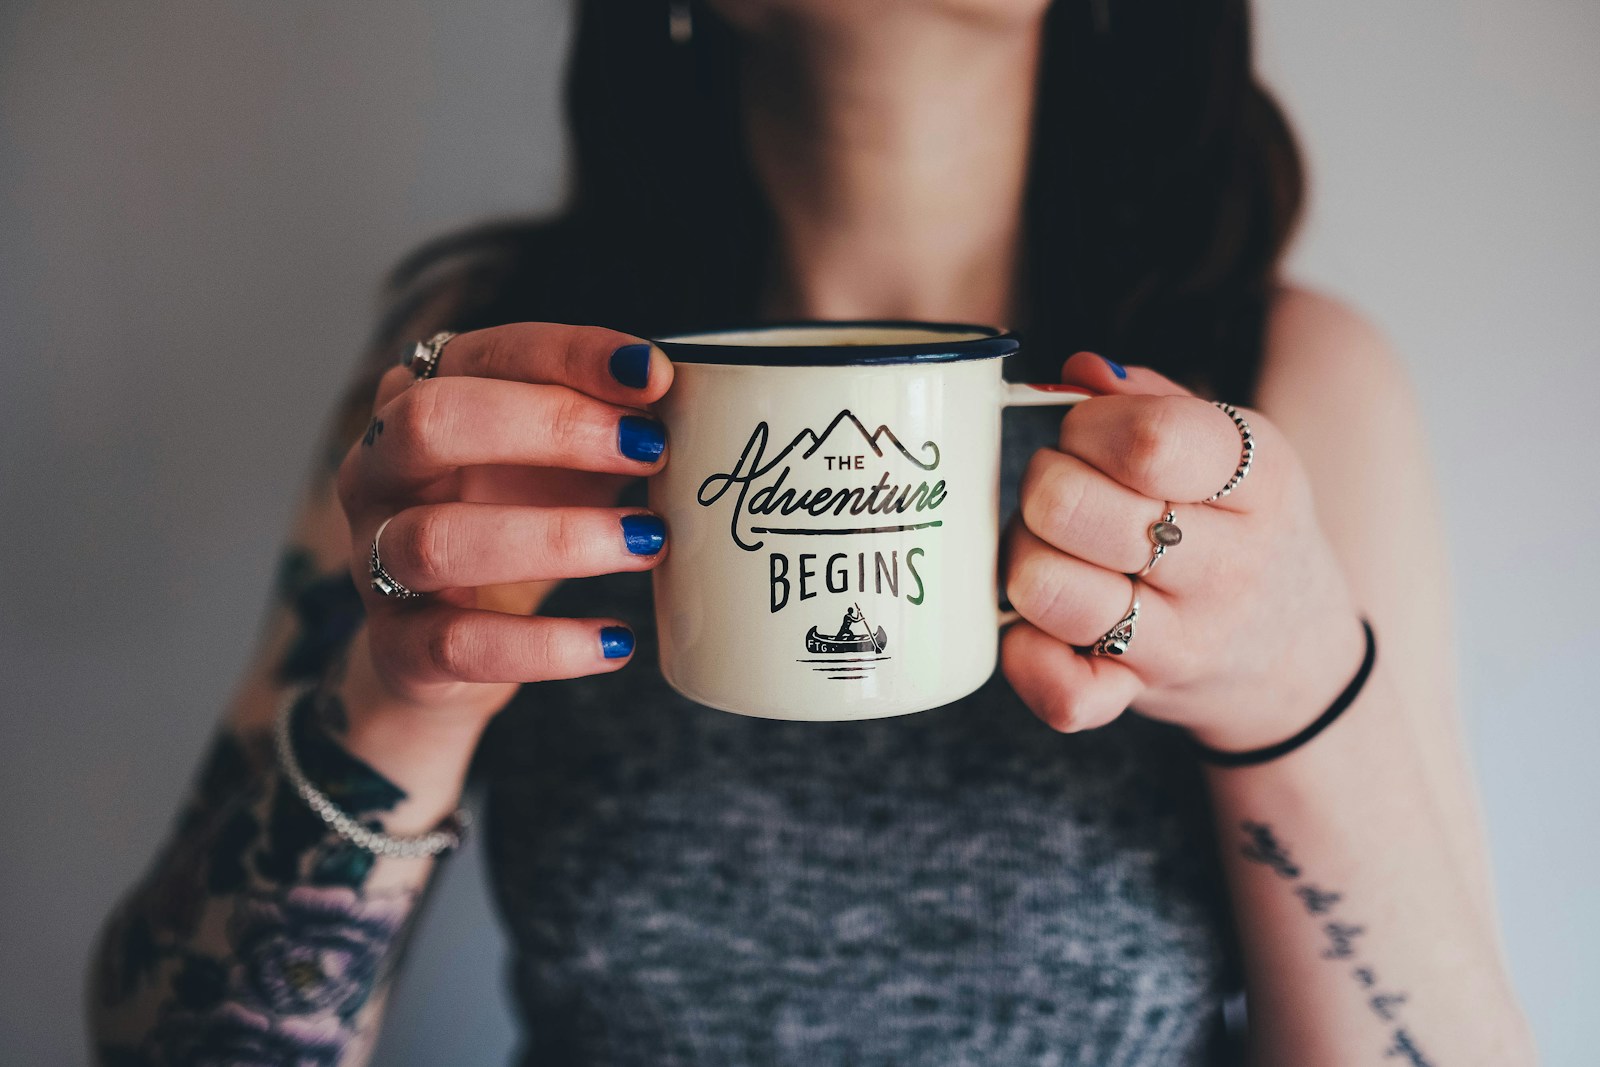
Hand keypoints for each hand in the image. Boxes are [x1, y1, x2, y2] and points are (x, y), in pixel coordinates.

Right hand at [335, 323, 672, 727]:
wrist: (440, 649)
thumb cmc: (509, 526)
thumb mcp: (557, 464)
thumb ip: (608, 426)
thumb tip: (693, 400)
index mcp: (417, 403)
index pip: (484, 355)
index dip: (569, 355)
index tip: (653, 373)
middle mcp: (375, 472)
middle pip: (432, 423)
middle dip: (550, 425)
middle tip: (649, 447)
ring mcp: (372, 560)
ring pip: (438, 538)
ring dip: (556, 536)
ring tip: (648, 541)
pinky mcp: (396, 646)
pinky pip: (459, 644)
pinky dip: (547, 646)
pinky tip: (616, 642)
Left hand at [1001, 352, 1367, 750]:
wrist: (1297, 654)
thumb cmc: (1240, 530)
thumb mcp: (1232, 450)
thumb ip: (1151, 400)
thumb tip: (1077, 371)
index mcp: (1257, 480)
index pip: (1146, 441)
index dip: (1086, 428)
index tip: (1088, 438)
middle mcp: (1226, 566)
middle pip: (1069, 506)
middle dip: (1043, 486)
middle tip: (1066, 495)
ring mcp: (1181, 641)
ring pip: (1042, 587)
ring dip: (1024, 558)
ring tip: (1056, 552)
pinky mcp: (1135, 695)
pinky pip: (1058, 689)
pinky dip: (1025, 655)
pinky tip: (1040, 626)